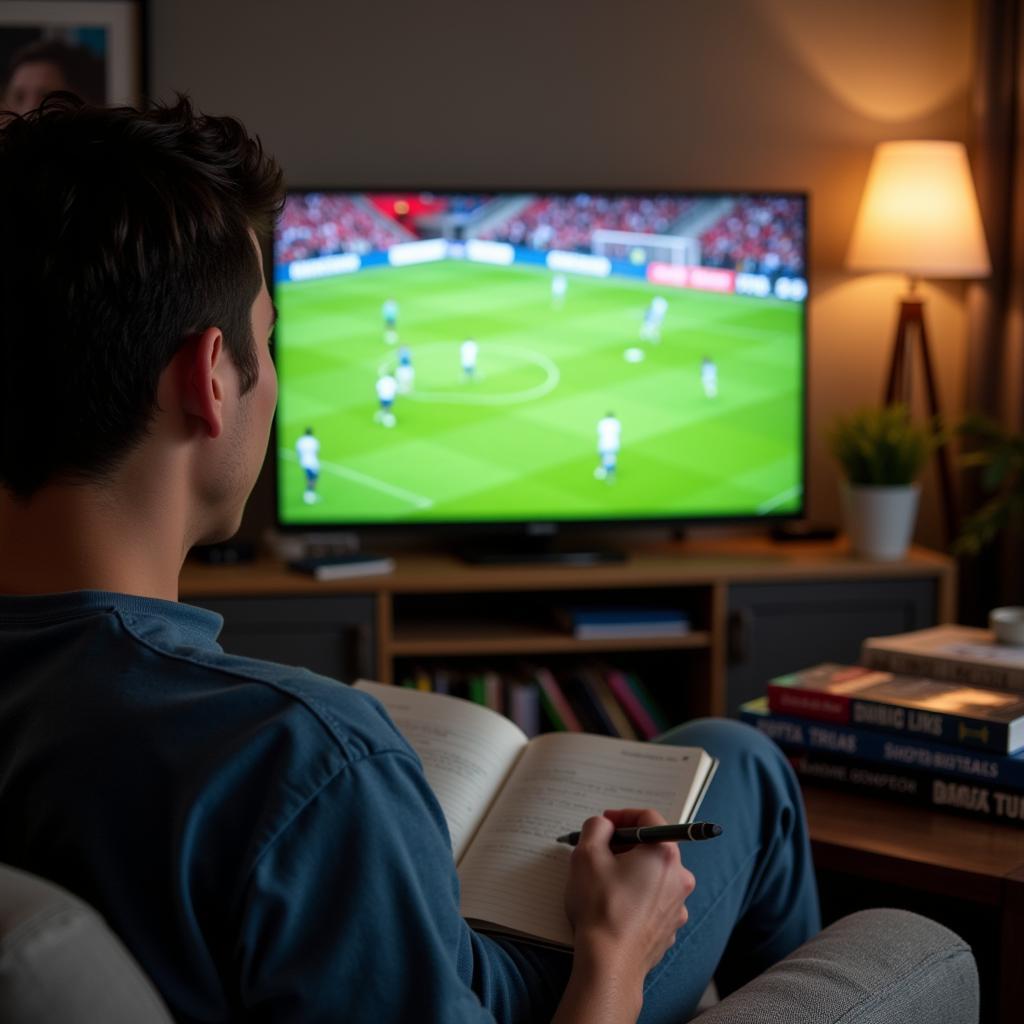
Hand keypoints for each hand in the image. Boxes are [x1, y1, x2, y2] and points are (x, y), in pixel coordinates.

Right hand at [564, 808, 695, 986]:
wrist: (609, 963)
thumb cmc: (600, 907)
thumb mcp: (587, 854)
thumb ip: (596, 827)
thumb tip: (604, 825)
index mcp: (664, 854)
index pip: (649, 818)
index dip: (623, 815)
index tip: (605, 823)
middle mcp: (679, 878)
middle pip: (654, 847)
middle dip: (626, 845)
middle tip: (602, 852)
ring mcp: (678, 906)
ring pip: (654, 875)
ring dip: (632, 872)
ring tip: (605, 883)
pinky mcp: (670, 928)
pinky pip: (654, 901)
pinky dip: (638, 897)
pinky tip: (616, 906)